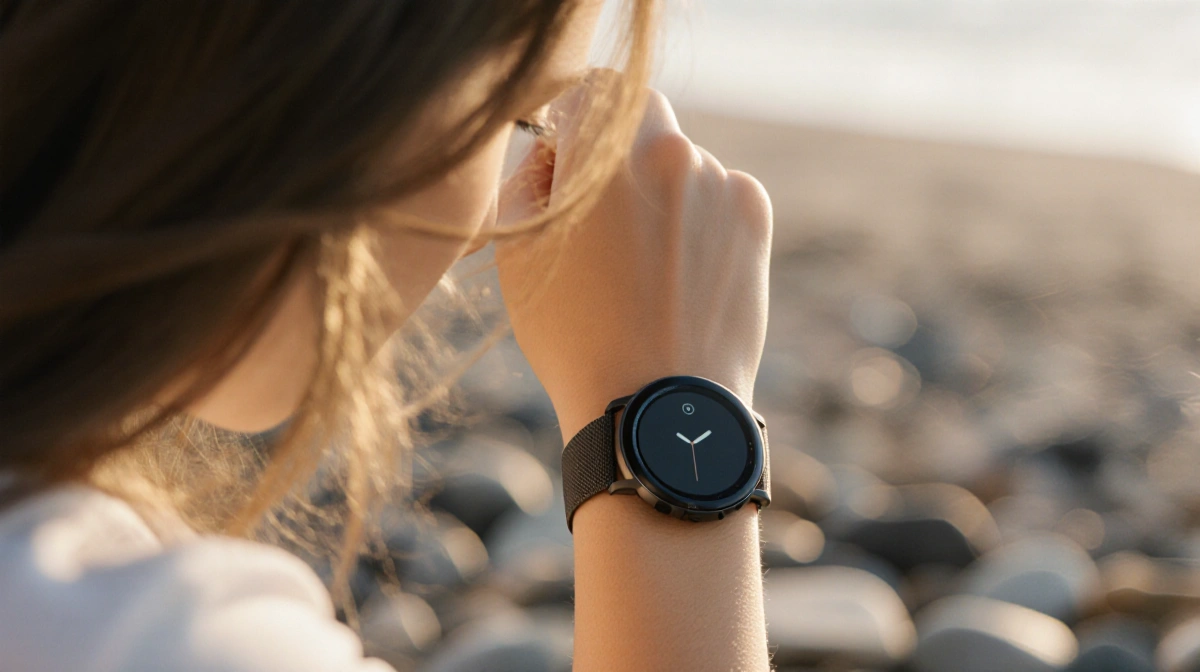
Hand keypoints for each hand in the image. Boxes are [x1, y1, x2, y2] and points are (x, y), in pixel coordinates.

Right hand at [495, 77, 771, 439]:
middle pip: (640, 115)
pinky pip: (717, 193)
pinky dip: (698, 218)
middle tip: (602, 212)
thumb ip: (530, 176)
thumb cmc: (574, 335)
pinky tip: (678, 274)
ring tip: (642, 267)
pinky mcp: (754, 215)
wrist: (657, 406)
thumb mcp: (519, 250)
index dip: (570, 119)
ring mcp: (720, 181)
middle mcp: (670, 151)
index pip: (588, 89)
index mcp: (604, 152)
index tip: (565, 155)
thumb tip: (555, 150)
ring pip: (680, 159)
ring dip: (660, 189)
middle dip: (618, 148)